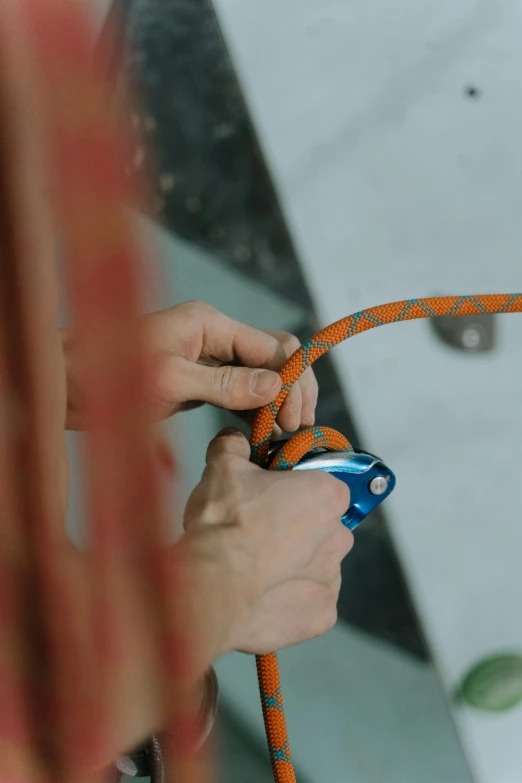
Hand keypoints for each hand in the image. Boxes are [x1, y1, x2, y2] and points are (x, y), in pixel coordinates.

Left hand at [62, 301, 317, 432]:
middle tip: (296, 431)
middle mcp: (215, 337)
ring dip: (276, 403)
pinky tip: (263, 435)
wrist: (68, 385)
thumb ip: (223, 383)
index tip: (294, 419)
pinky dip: (255, 411)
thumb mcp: (169, 380)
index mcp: (210, 324)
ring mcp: (208, 359)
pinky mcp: (199, 382)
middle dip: (291, 391)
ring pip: (261, 376)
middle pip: (274, 357)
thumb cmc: (108, 375)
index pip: (274, 345)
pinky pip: (240, 392)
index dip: (291, 381)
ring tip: (285, 438)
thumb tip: (275, 386)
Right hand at [182, 428, 353, 653]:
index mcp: (327, 495)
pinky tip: (257, 596)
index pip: (323, 487)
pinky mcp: (321, 617)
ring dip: (292, 566)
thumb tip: (233, 439)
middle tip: (256, 534)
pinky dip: (287, 600)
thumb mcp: (222, 467)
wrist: (211, 585)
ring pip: (315, 567)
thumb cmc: (224, 521)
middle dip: (295, 531)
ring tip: (251, 568)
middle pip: (322, 529)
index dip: (295, 491)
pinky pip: (307, 604)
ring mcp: (332, 580)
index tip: (270, 498)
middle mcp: (340, 537)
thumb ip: (233, 446)